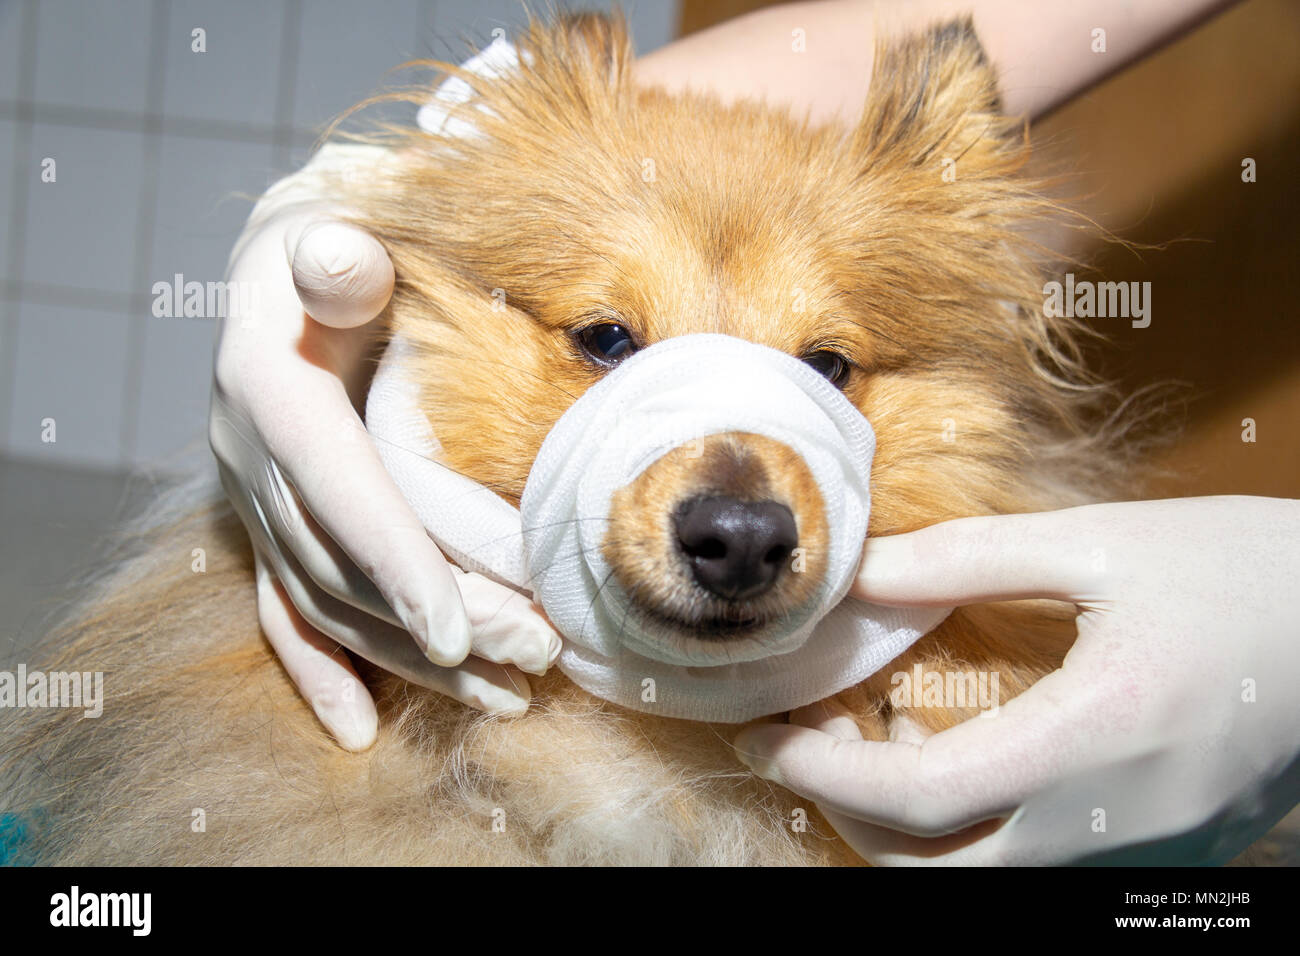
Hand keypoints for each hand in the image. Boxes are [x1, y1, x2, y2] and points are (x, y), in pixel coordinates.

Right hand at [211, 149, 559, 750]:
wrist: (295, 274)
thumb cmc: (345, 251)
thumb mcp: (338, 236)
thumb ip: (341, 259)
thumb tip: (337, 256)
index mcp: (267, 385)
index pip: (334, 487)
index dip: (393, 561)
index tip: (456, 632)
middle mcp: (249, 455)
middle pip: (341, 565)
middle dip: (434, 625)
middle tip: (530, 658)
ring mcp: (255, 501)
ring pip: (327, 603)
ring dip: (408, 659)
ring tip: (503, 696)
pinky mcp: (268, 529)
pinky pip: (284, 614)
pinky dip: (319, 672)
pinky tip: (360, 726)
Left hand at [734, 496, 1299, 863]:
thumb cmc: (1249, 573)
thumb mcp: (1103, 547)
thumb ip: (967, 560)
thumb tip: (861, 576)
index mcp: (1100, 738)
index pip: (918, 800)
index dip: (819, 774)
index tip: (763, 734)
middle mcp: (1120, 824)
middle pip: (936, 873)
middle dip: (847, 817)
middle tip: (804, 742)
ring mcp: (1147, 858)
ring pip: (983, 886)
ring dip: (908, 831)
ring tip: (880, 740)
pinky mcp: (1164, 861)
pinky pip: (1036, 872)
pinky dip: (971, 835)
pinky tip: (958, 760)